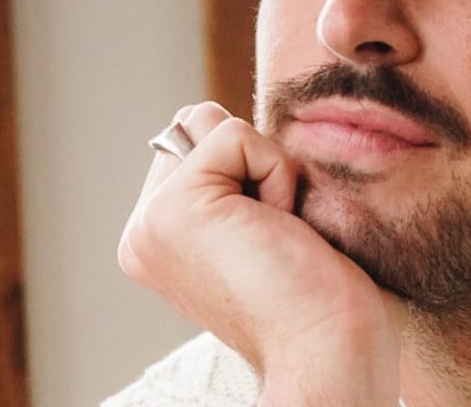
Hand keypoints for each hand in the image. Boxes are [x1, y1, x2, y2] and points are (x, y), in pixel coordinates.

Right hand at [118, 102, 404, 404]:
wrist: (326, 347)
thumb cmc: (316, 294)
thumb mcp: (260, 225)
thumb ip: (231, 183)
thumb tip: (226, 128)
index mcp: (159, 237)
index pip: (199, 143)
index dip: (254, 170)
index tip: (270, 238)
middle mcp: (144, 230)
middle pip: (200, 123)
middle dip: (256, 162)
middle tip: (274, 234)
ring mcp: (151, 221)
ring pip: (213, 122)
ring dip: (267, 167)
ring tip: (276, 231)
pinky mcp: (175, 208)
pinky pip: (235, 134)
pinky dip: (276, 173)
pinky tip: (278, 229)